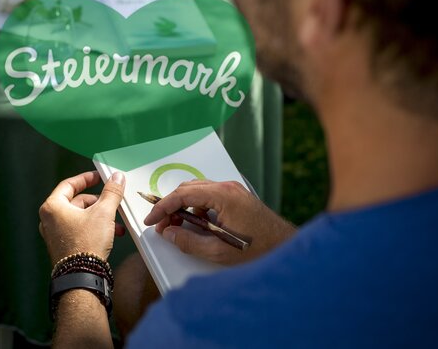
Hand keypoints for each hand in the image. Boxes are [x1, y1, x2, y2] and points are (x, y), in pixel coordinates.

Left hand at [39, 171, 125, 262]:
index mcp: (53, 207)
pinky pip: (79, 230)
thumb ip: (111, 192)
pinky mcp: (62, 246)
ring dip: (100, 217)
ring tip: (116, 223)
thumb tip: (116, 178)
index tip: (98, 177)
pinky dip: (94, 228)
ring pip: (80, 217)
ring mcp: (55, 234)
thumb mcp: (103, 213)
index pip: (69, 184)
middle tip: (112, 202)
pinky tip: (110, 234)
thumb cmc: (85, 245)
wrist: (82, 277)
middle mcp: (50, 220)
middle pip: (76, 202)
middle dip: (98, 203)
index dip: (86, 179)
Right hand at [143, 180, 296, 264]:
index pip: (183, 195)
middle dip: (171, 206)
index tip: (152, 219)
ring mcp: (233, 191)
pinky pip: (209, 196)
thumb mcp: (218, 251)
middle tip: (162, 226)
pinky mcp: (237, 197)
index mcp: (223, 196)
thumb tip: (169, 234)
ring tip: (176, 227)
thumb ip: (189, 242)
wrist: (286, 247)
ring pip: (198, 191)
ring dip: (184, 207)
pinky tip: (196, 225)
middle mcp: (228, 187)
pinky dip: (197, 208)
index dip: (162, 207)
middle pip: (188, 189)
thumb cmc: (259, 249)